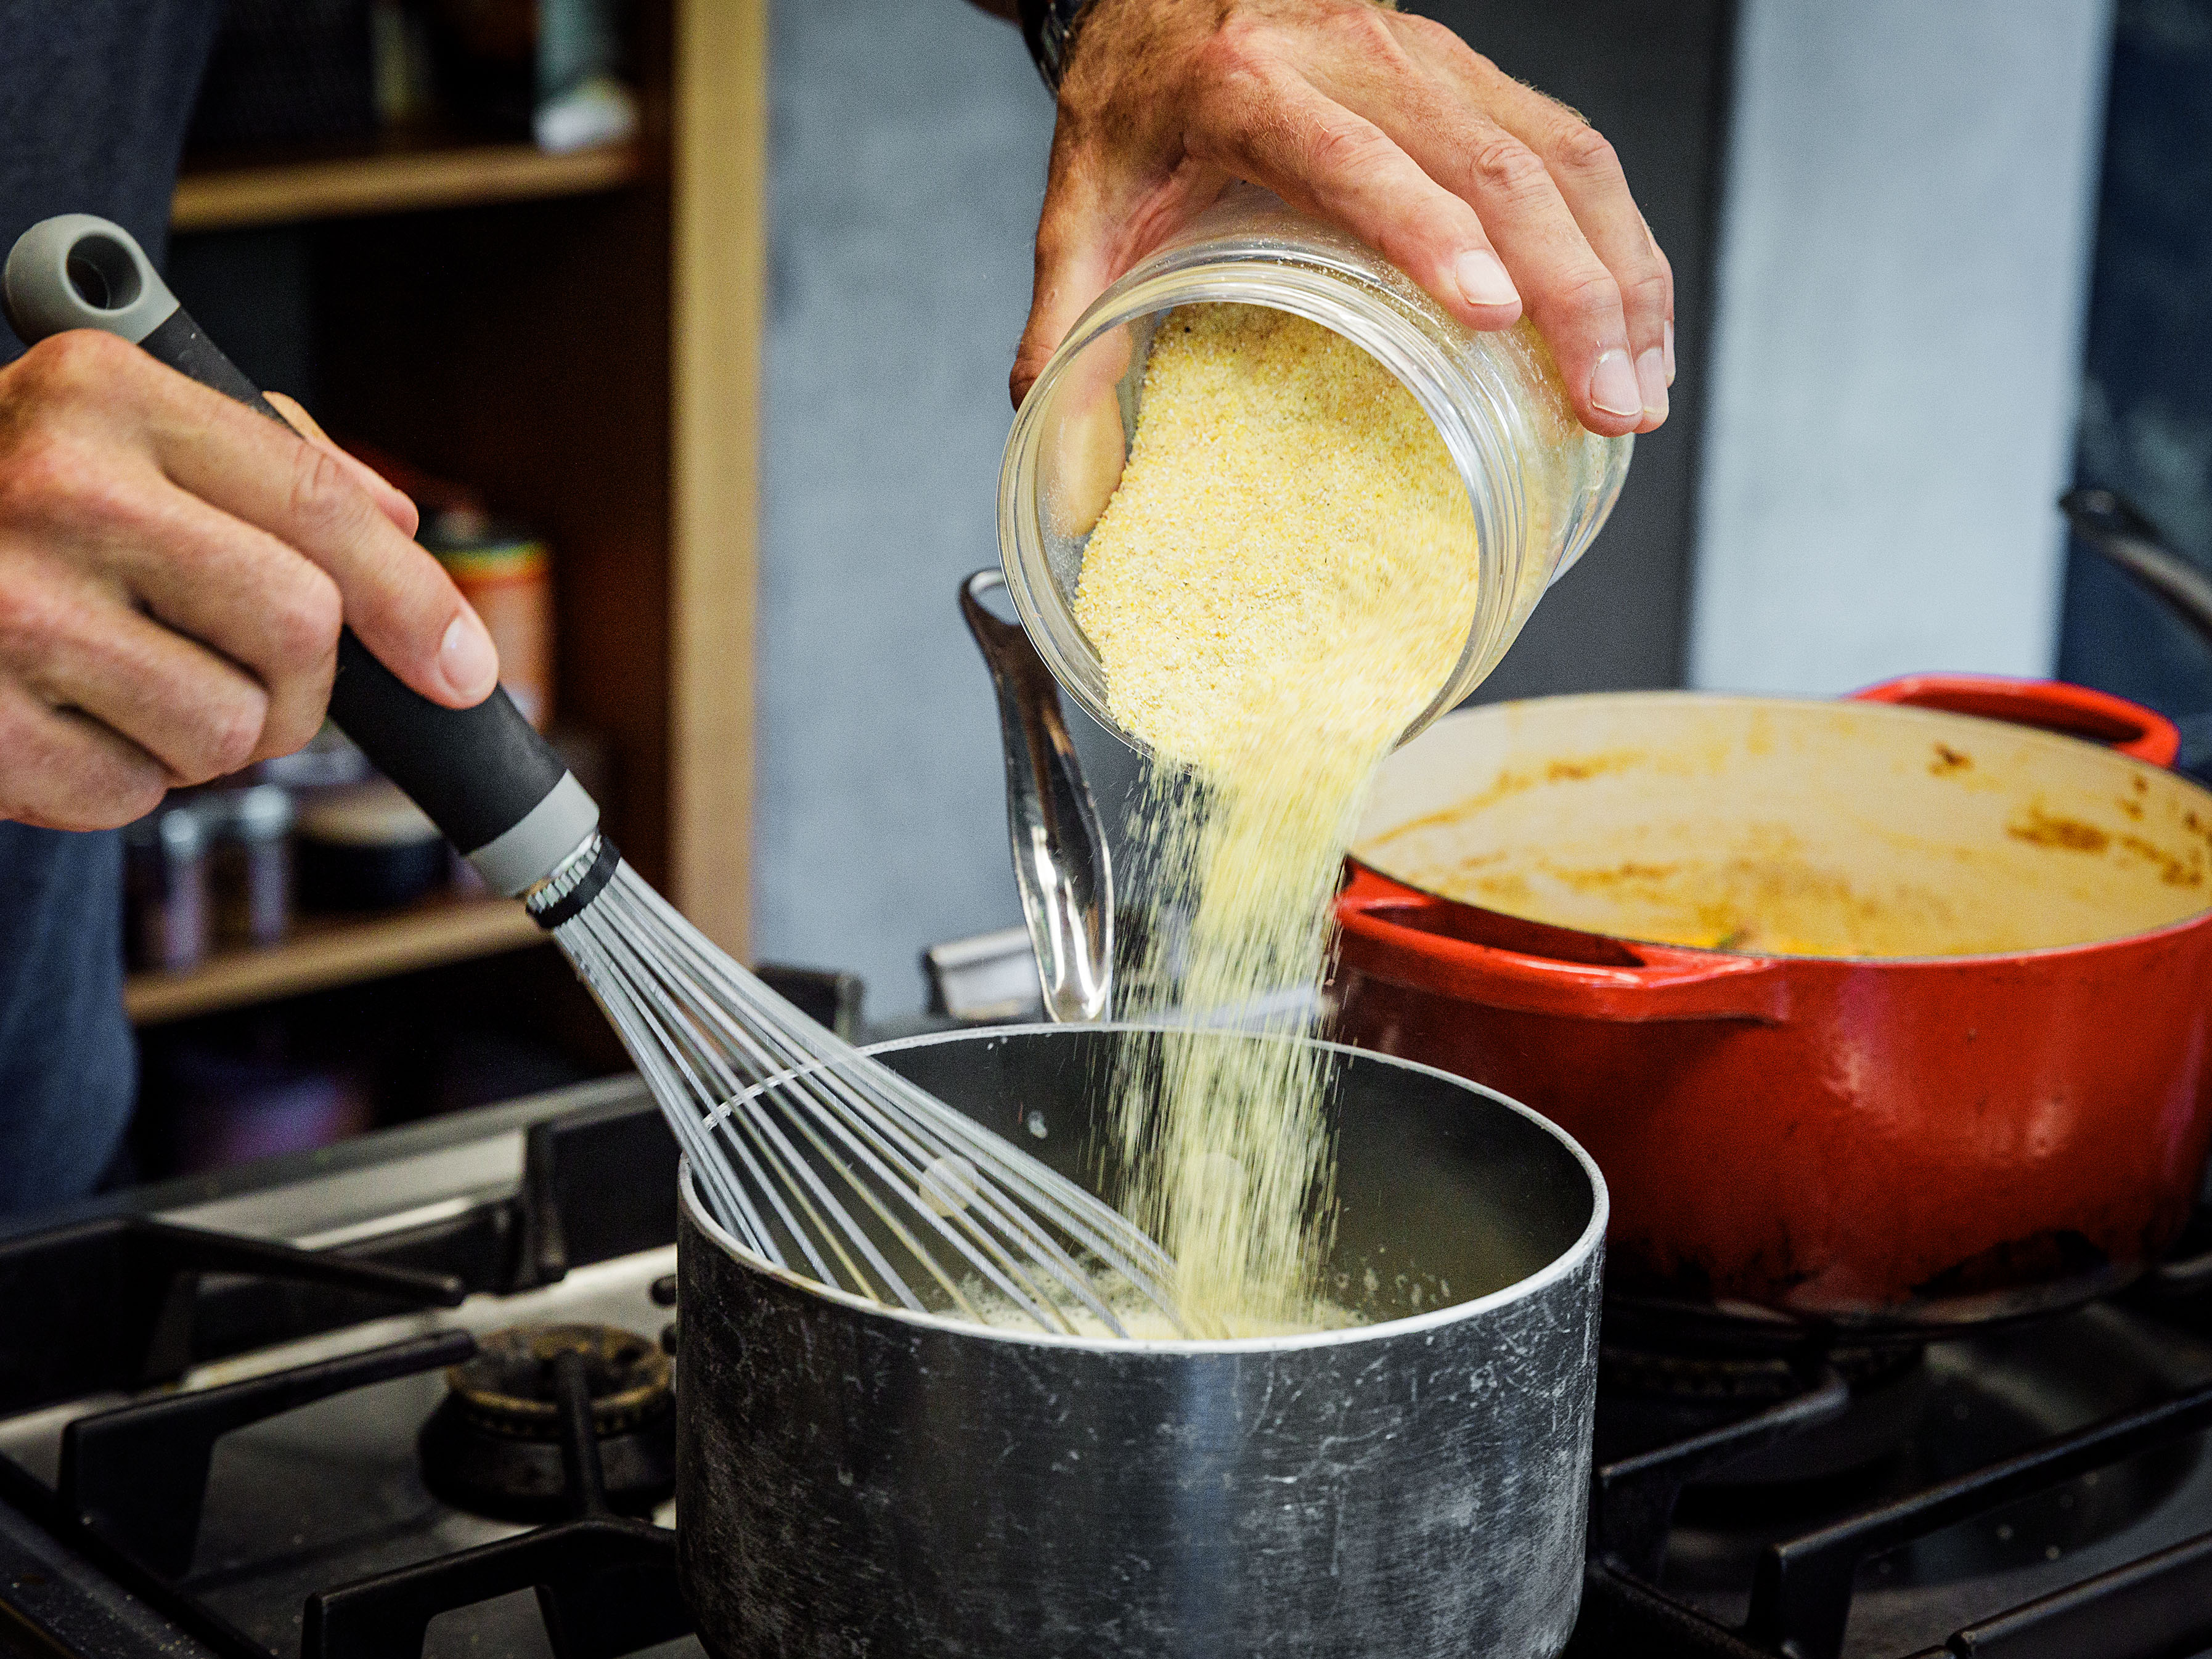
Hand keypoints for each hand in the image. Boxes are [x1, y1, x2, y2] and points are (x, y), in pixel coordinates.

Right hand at [0, 330, 499, 830]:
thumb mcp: (111, 431)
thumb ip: (264, 465)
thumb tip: (402, 533)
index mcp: (105, 398)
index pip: (321, 509)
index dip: (416, 602)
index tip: (462, 667)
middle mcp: (54, 488)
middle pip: (298, 631)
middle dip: (302, 684)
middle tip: (250, 677)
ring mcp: (4, 610)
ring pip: (228, 731)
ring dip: (207, 735)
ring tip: (122, 683)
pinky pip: (131, 795)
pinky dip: (117, 778)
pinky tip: (56, 714)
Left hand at [1012, 0, 1672, 436]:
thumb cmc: (1133, 99)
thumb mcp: (1081, 202)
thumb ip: (1063, 319)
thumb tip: (1049, 454)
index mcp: (1249, 89)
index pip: (1355, 156)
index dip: (1427, 229)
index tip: (1486, 311)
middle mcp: (1361, 62)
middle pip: (1494, 163)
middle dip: (1572, 289)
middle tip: (1606, 404)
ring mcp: (1436, 63)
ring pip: (1560, 156)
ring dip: (1619, 275)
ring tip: (1639, 391)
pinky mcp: (1478, 78)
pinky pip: (1574, 153)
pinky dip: (1621, 243)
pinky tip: (1637, 329)